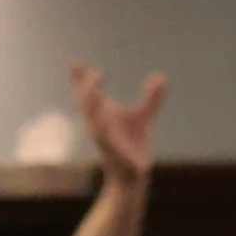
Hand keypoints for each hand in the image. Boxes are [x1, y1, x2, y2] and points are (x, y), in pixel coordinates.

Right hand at [69, 61, 167, 187]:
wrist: (135, 173)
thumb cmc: (133, 145)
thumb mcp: (145, 116)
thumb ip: (152, 97)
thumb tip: (162, 76)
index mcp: (102, 113)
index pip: (88, 93)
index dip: (80, 78)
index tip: (74, 63)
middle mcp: (98, 123)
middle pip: (85, 102)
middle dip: (85, 87)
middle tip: (93, 72)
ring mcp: (102, 137)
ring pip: (92, 117)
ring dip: (91, 101)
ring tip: (95, 84)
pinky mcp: (111, 150)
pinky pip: (104, 137)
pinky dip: (102, 127)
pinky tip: (103, 118)